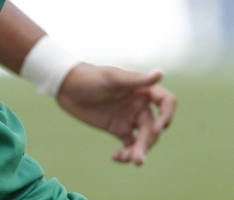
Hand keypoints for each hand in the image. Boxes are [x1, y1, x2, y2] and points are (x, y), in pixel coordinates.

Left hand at [55, 63, 175, 165]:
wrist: (66, 87)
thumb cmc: (90, 77)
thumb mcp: (112, 78)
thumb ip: (136, 80)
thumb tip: (161, 73)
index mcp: (142, 90)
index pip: (166, 102)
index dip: (167, 115)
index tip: (159, 128)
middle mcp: (139, 105)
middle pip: (154, 127)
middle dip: (148, 143)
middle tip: (137, 158)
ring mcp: (130, 118)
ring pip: (143, 139)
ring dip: (139, 152)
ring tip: (127, 160)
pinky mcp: (118, 129)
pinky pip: (130, 145)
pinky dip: (127, 153)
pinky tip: (116, 157)